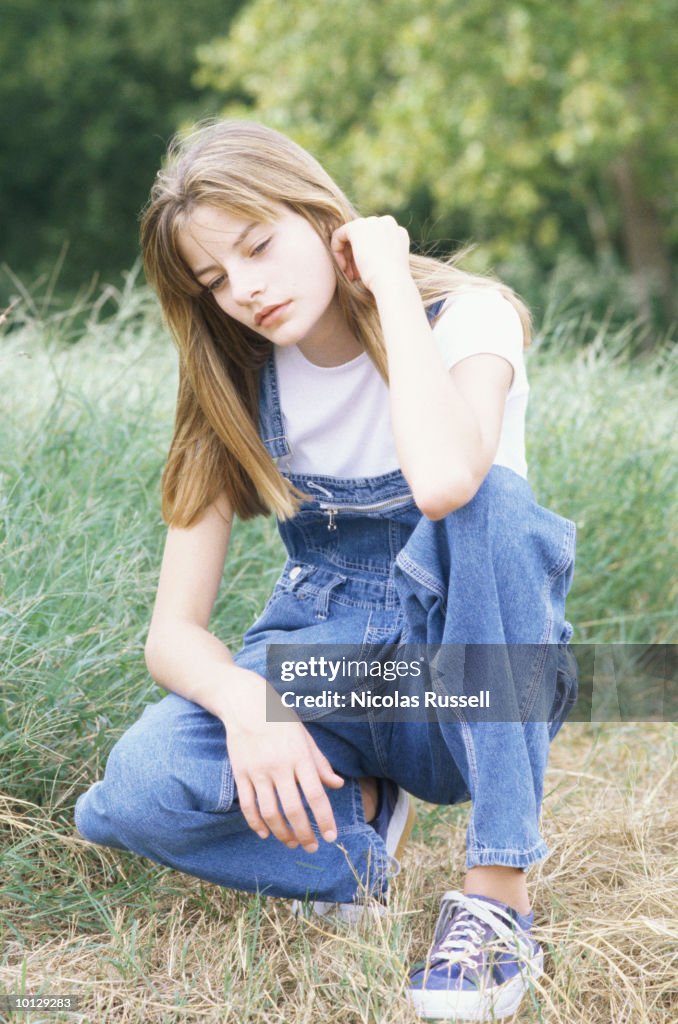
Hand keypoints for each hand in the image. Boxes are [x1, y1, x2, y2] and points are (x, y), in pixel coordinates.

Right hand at [219, 667, 343, 852]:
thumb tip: (337, 785)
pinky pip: (248, 805)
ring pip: (270, 813)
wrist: (245, 703)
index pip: (315, 795)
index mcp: (299, 756)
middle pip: (293, 809)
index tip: (330, 837)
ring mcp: (257, 771)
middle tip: (311, 846)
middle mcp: (279, 766)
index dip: (324, 819)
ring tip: (292, 843)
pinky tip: (266, 833)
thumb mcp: (305, 736)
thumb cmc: (280, 719)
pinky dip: (256, 823)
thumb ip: (320, 763)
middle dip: (304, 833)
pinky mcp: (240, 774)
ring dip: (282, 833)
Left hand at [331, 215, 411, 294]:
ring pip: (351, 236)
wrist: (391, 282)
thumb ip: (380, 254)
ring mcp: (373, 222)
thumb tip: (367, 253)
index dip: (366, 257)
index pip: (376, 240)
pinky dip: (337, 251)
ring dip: (347, 256)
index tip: (363, 273)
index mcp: (398, 232)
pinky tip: (342, 267)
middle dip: (355, 256)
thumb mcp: (388, 266)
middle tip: (354, 275)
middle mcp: (387, 223)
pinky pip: (339, 235)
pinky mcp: (357, 227)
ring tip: (349, 274)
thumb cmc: (390, 283)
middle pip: (363, 236)